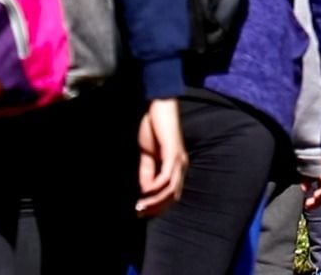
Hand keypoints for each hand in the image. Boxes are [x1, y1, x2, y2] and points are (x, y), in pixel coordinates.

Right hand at [136, 98, 188, 217]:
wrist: (159, 108)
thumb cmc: (154, 129)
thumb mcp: (147, 156)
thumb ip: (146, 173)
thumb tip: (145, 191)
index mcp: (176, 168)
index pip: (171, 195)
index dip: (157, 207)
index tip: (140, 213)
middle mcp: (181, 166)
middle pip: (173, 196)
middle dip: (155, 208)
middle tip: (138, 213)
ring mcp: (179, 160)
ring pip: (170, 189)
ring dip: (154, 201)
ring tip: (140, 205)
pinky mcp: (173, 153)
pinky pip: (166, 176)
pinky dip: (156, 187)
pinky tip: (146, 191)